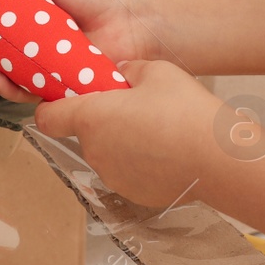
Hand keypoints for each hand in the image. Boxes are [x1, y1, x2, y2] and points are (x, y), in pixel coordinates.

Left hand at [33, 59, 225, 208]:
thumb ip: (129, 70)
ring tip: (157, 131)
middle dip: (102, 120)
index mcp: (90, 118)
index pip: (47, 117)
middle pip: (85, 133)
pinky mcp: (134, 194)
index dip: (52, 106)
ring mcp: (113, 177)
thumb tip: (121, 74)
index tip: (67, 99)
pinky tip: (167, 152)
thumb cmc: (184, 110)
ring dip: (121, 143)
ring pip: (107, 154)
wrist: (218, 159)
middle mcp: (94, 151)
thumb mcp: (156, 71)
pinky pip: (128, 173)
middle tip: (134, 108)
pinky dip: (139, 163)